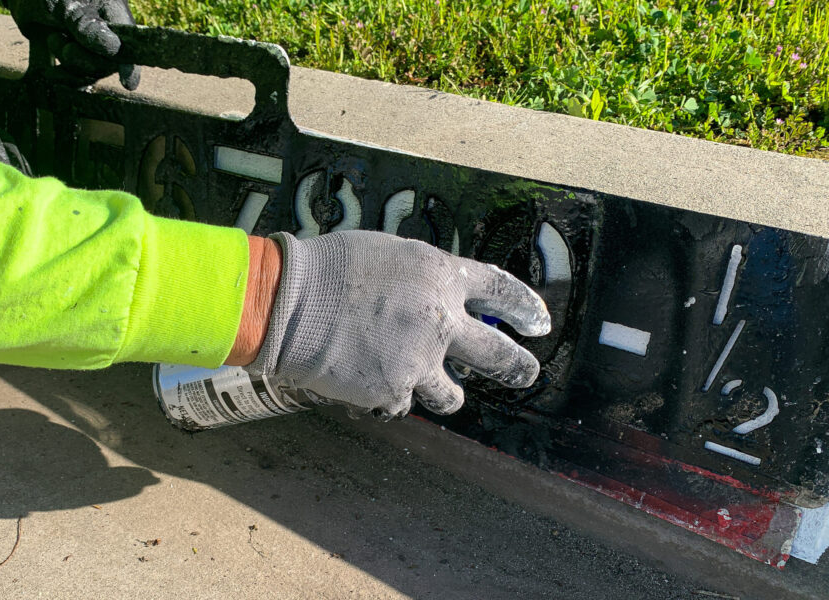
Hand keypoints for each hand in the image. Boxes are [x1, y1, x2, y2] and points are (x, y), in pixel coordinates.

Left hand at [8, 0, 140, 89]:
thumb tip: (112, 48)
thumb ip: (87, 24)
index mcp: (114, 15)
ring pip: (92, 71)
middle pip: (109, 63)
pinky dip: (65, 77)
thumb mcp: (67, 2)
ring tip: (53, 39)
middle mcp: (107, 33)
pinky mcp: (75, 55)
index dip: (130, 65)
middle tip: (66, 48)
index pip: (129, 44)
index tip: (127, 83)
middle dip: (87, 61)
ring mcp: (91, 46)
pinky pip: (78, 77)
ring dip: (71, 64)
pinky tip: (51, 73)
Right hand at [245, 231, 550, 419]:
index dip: (526, 309)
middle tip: (527, 374)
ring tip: (424, 381)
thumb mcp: (393, 256)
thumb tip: (445, 300)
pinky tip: (367, 375)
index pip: (504, 291)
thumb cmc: (332, 268)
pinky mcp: (394, 391)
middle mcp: (442, 320)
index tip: (538, 324)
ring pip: (453, 395)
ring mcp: (420, 361)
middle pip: (500, 355)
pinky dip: (390, 393)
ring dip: (443, 390)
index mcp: (443, 277)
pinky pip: (404, 401)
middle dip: (519, 368)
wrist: (290, 302)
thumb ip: (427, 280)